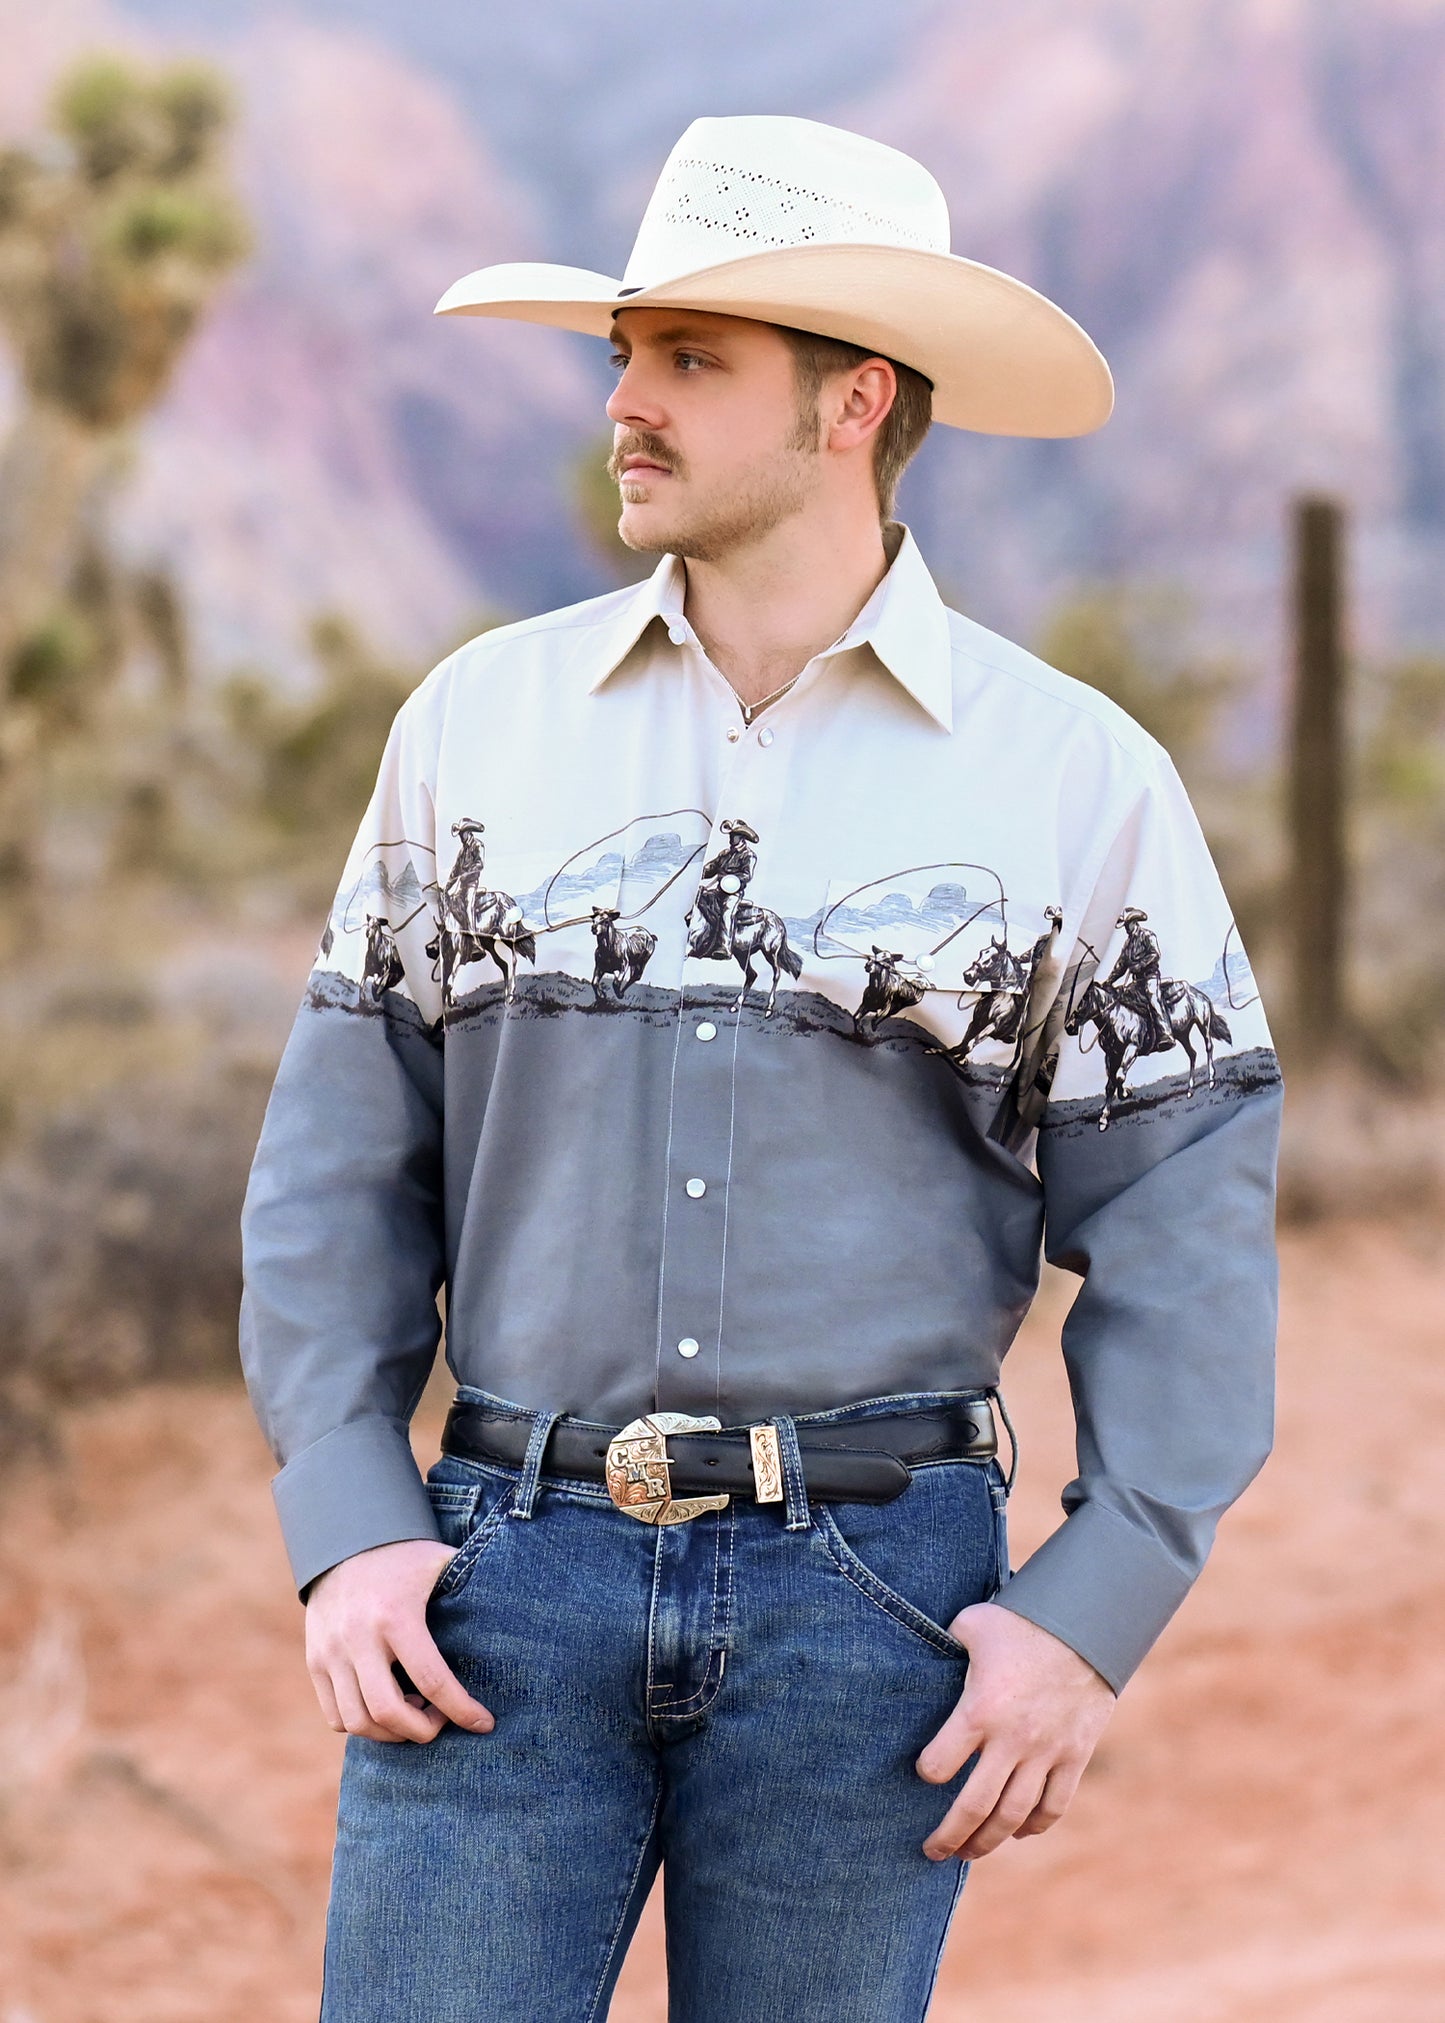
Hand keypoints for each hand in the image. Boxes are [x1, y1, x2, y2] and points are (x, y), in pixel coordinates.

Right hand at [304, 1538, 496, 1744]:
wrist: (345, 1540)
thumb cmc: (405, 1556)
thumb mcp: (441, 1563)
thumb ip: (474, 1584)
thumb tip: (525, 1604)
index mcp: (396, 1616)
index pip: (433, 1680)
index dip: (461, 1710)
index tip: (484, 1723)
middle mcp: (358, 1637)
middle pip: (389, 1712)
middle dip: (422, 1731)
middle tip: (441, 1722)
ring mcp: (331, 1652)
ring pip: (358, 1722)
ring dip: (391, 1733)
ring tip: (414, 1712)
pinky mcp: (315, 1661)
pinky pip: (335, 1717)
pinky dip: (362, 1725)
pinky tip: (385, 1707)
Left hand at [915, 1601, 1114, 1859]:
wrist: (1089, 1625)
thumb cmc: (1022, 1621)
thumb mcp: (973, 1624)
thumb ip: (945, 1643)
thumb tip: (923, 1648)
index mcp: (980, 1709)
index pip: (939, 1764)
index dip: (926, 1773)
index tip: (924, 1774)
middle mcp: (1012, 1740)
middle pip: (974, 1806)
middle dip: (949, 1836)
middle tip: (932, 1851)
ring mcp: (1046, 1753)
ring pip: (1013, 1816)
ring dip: (987, 1841)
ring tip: (968, 1852)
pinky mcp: (1075, 1756)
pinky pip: (1053, 1806)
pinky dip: (1034, 1826)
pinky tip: (1018, 1832)